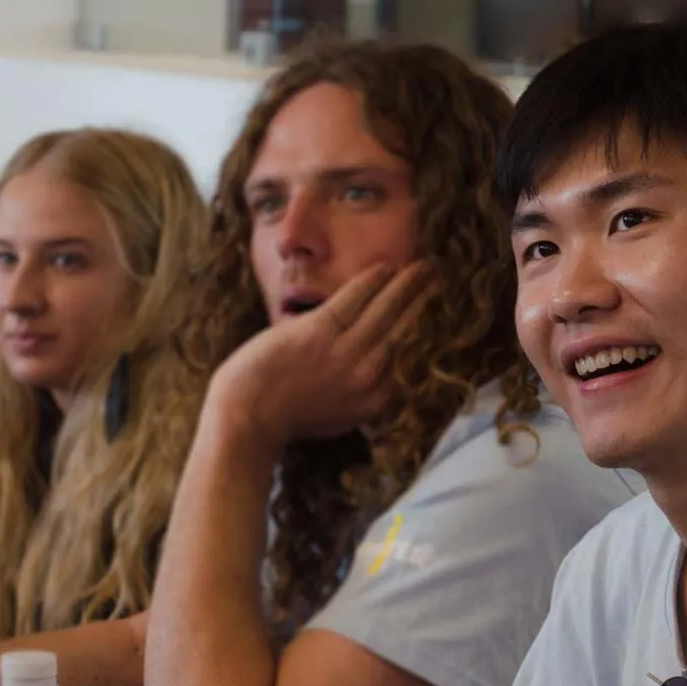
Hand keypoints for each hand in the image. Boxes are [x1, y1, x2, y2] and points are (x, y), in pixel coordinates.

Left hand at [209, 262, 431, 446]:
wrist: (247, 416)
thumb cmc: (285, 417)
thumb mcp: (339, 418)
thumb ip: (363, 399)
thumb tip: (380, 379)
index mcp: (375, 400)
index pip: (409, 360)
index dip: (426, 333)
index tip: (437, 316)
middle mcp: (368, 375)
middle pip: (406, 331)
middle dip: (426, 302)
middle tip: (440, 282)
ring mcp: (345, 352)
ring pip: (386, 310)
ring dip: (407, 284)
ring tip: (422, 268)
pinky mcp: (320, 330)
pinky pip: (355, 297)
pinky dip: (372, 280)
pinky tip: (385, 267)